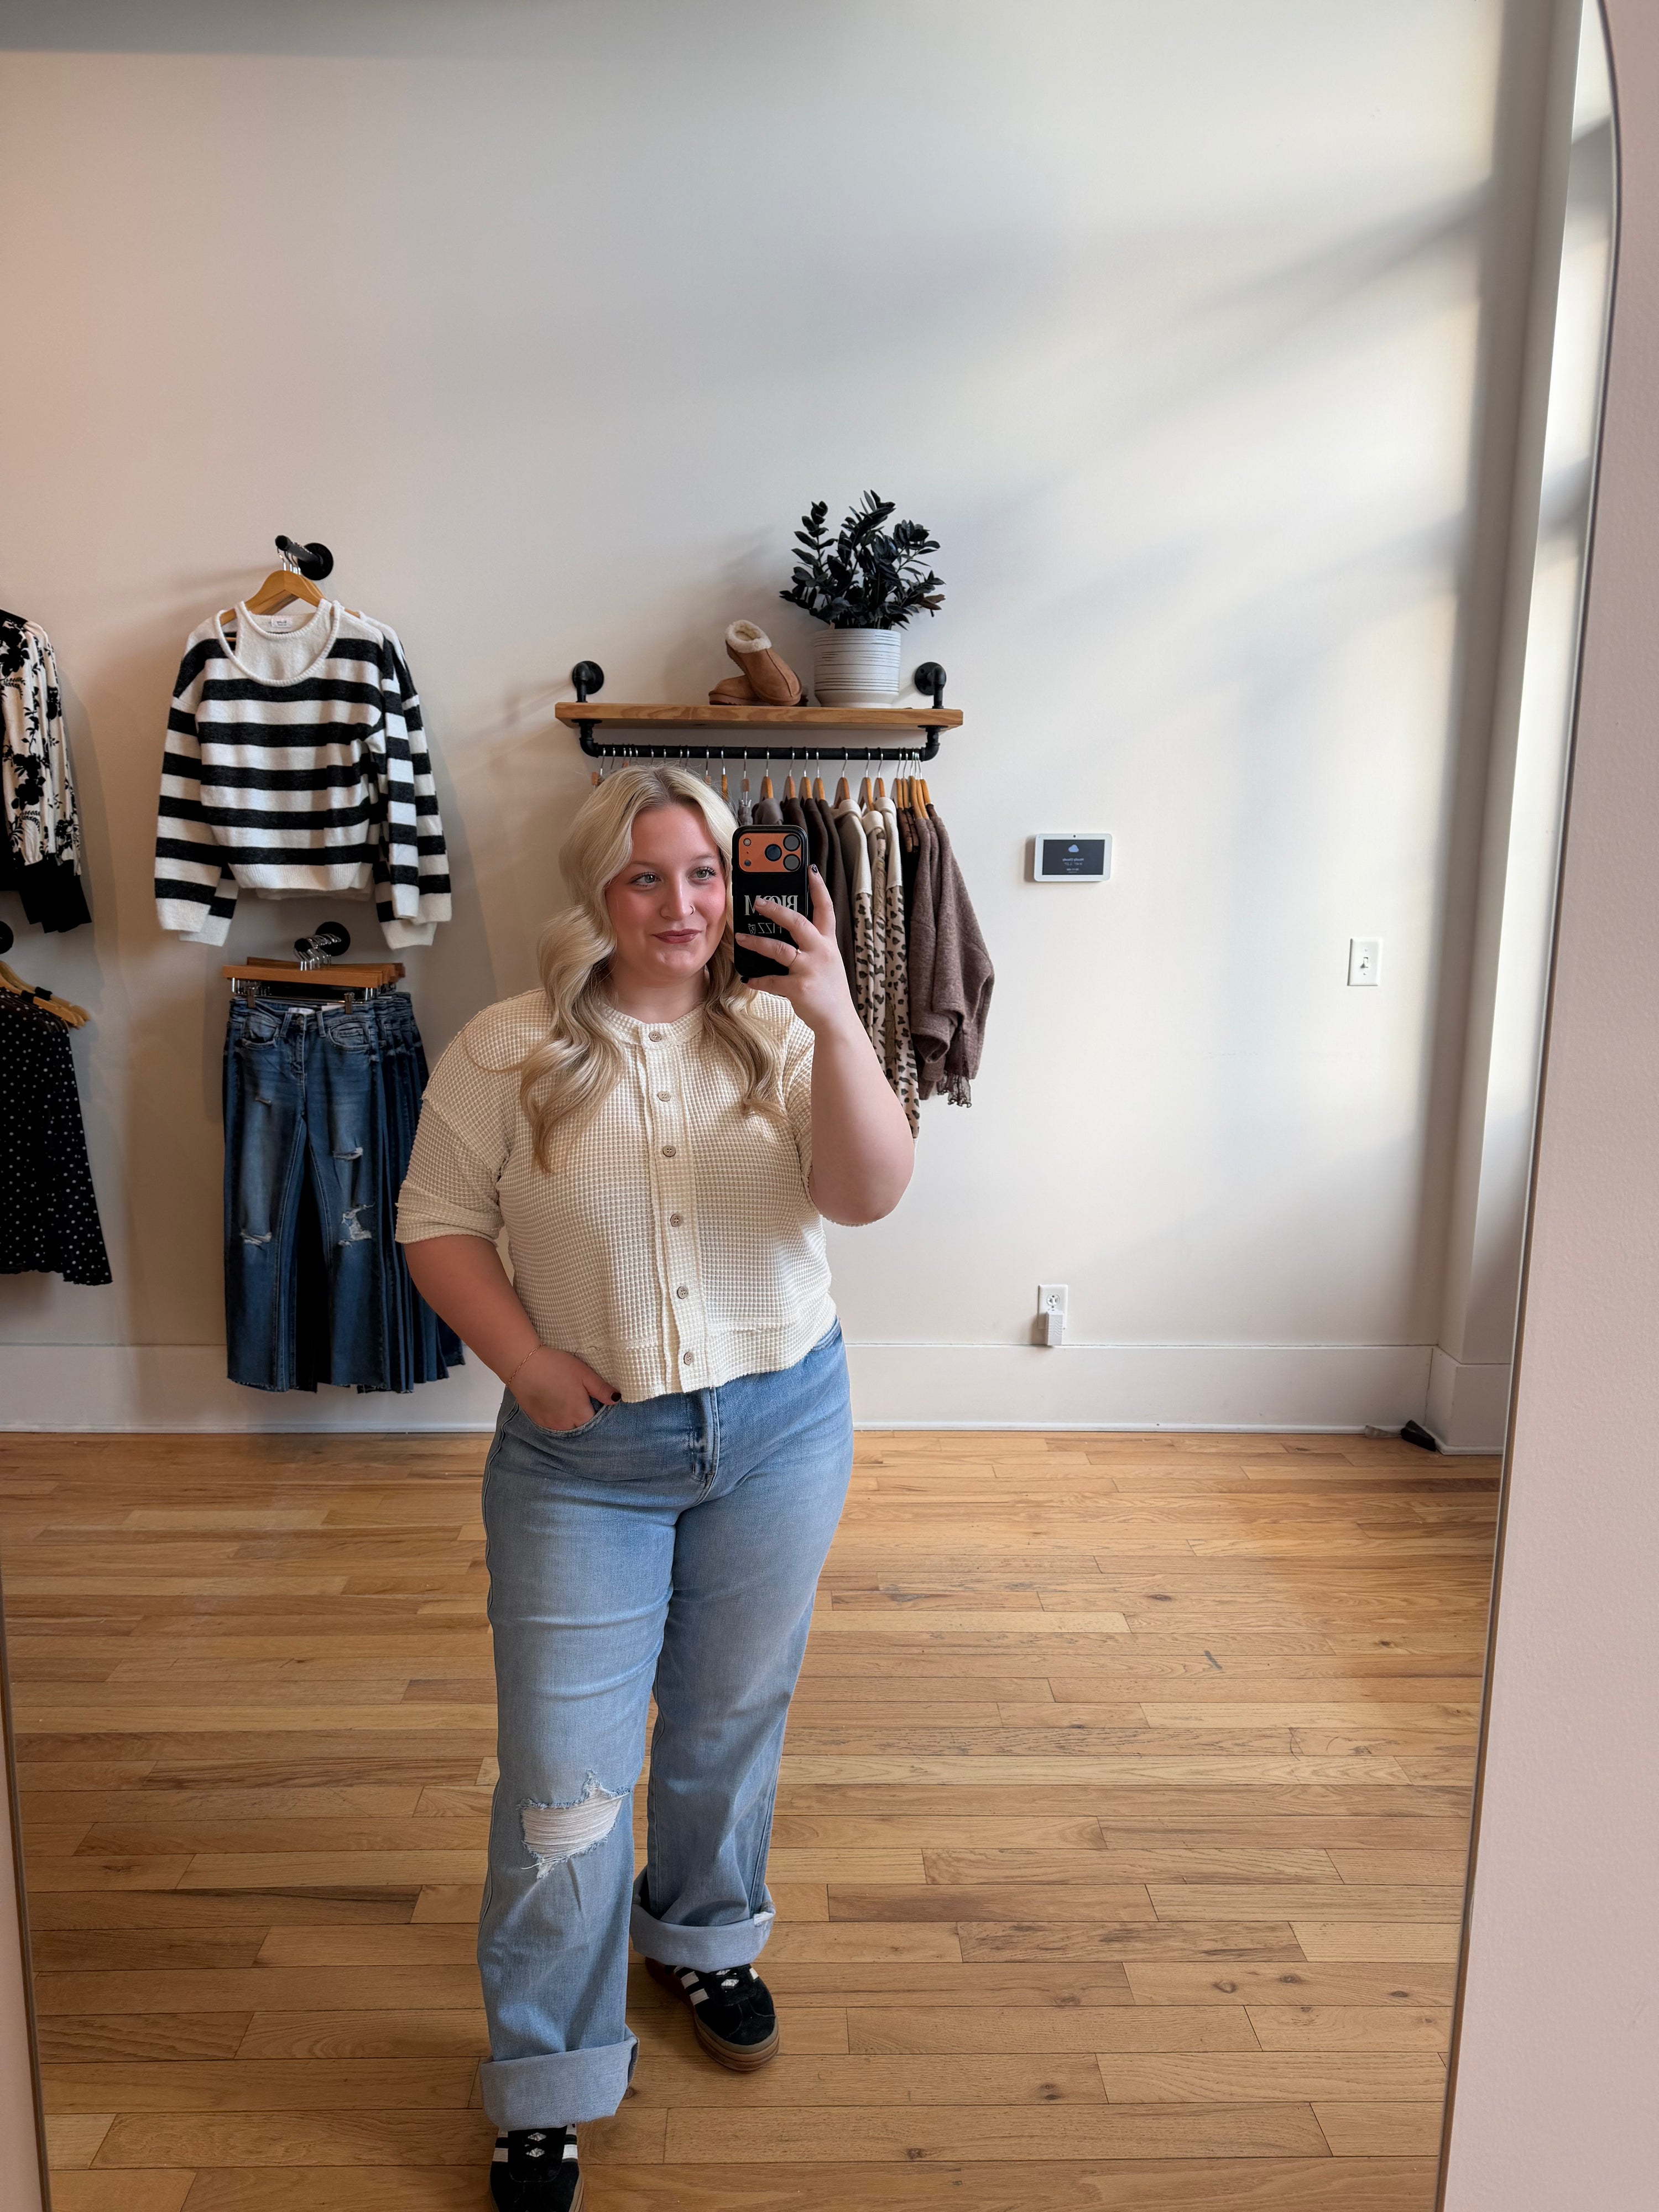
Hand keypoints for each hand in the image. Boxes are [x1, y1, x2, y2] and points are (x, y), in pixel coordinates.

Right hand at [510, 1346, 620, 1431]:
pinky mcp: (538, 1420)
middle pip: (581, 1428)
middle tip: (584, 1402)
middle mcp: (566, 1424)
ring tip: (570, 1404)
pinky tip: (557, 1407)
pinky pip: (553, 1427)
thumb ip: (601, 1389)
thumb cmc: (556, 1366)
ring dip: (571, 1422)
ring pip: (567, 1429)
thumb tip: (617, 1399)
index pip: (596, 1422)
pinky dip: (558, 1420)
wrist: (523, 1364)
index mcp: (580, 1413)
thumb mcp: (584, 1373)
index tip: (597, 1403)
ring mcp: (550, 1424)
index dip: (598, 1413)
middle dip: (585, 1419)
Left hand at [736, 864, 858, 1034]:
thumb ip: (812, 946)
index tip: (809, 870)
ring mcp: (810, 969)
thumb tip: (785, 932)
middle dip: (776, 909)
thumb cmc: (829, 990)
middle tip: (757, 901)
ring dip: (756, 941)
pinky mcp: (799, 988)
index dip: (818, 888)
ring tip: (741, 936)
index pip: (826, 909)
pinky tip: (748, 978)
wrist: (838, 1021)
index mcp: (828, 943)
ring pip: (779, 949)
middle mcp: (821, 952)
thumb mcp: (828, 962)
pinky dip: (758, 980)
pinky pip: (772, 981)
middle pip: (797, 922)